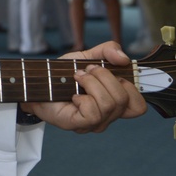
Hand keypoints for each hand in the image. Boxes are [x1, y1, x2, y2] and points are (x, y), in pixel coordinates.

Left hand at [20, 42, 145, 132]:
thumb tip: (124, 59)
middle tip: (86, 71)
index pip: (139, 106)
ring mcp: (95, 123)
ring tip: (77, 78)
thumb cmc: (62, 74)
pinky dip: (83, 97)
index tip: (112, 71)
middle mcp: (108, 116)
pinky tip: (73, 95)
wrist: (37, 83)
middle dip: (104, 77)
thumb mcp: (86, 56)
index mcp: (114, 102)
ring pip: (109, 104)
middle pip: (124, 99)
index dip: (131, 87)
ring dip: (91, 83)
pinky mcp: (80, 125)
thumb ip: (108, 51)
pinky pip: (93, 112)